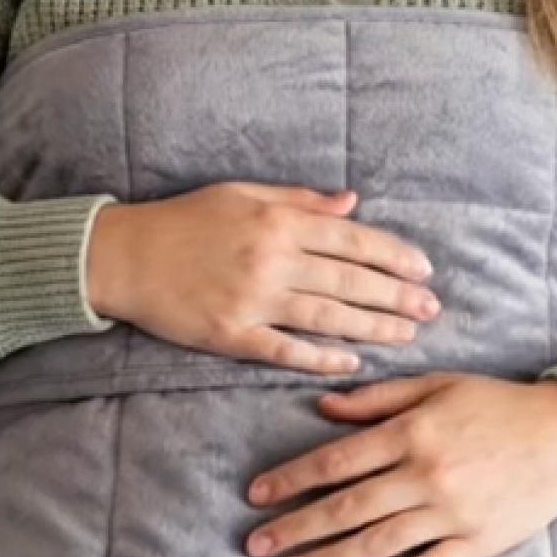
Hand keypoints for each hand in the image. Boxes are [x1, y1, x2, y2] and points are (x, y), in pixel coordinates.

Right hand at [83, 182, 438, 372]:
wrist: (125, 255)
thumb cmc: (186, 219)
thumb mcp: (243, 193)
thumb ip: (300, 200)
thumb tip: (352, 202)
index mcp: (278, 220)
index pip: (351, 238)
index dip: (393, 255)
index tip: (424, 270)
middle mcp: (271, 258)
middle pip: (349, 280)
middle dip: (396, 296)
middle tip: (432, 309)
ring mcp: (252, 299)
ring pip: (327, 317)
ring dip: (372, 328)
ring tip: (407, 335)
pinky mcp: (231, 334)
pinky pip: (286, 350)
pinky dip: (321, 357)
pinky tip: (352, 362)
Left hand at [244, 372, 556, 556]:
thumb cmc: (495, 403)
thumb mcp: (436, 385)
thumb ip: (378, 399)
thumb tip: (323, 407)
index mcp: (412, 431)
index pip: (337, 460)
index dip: (292, 478)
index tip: (257, 493)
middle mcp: (426, 474)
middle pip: (347, 506)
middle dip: (296, 526)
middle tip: (256, 543)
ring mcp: (451, 513)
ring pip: (377, 542)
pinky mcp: (476, 543)